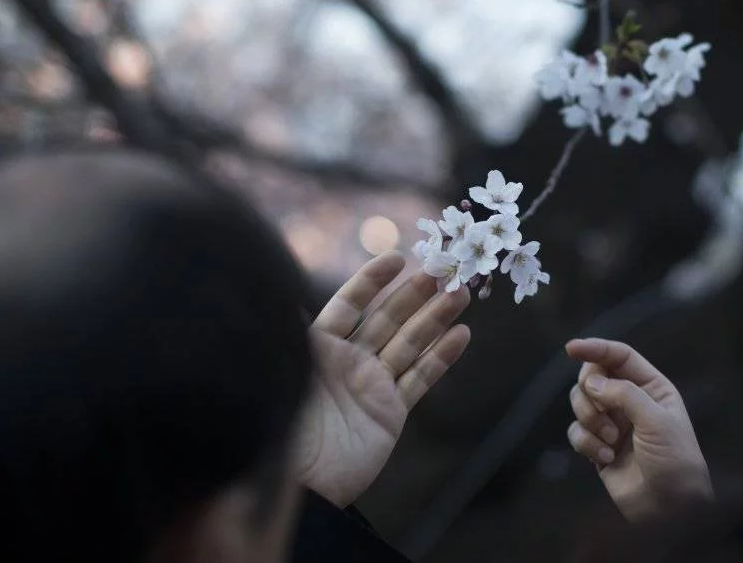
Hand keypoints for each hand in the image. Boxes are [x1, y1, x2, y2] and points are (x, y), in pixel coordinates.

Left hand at [297, 252, 470, 506]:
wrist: (297, 484)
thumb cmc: (280, 422)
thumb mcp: (281, 368)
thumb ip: (288, 329)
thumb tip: (280, 283)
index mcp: (317, 347)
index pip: (348, 304)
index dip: (371, 281)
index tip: (397, 258)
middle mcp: (347, 362)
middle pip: (386, 319)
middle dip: (413, 295)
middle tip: (442, 271)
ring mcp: (371, 386)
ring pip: (409, 344)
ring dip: (436, 319)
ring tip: (461, 293)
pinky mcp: (390, 412)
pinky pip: (420, 379)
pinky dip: (442, 358)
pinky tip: (462, 335)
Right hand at [566, 338, 711, 520]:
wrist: (669, 508)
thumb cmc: (675, 462)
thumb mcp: (656, 421)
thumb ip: (624, 394)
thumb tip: (592, 382)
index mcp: (651, 387)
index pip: (619, 356)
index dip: (595, 348)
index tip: (571, 349)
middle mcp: (630, 401)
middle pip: (592, 376)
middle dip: (590, 393)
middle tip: (602, 410)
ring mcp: (613, 423)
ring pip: (580, 403)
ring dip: (589, 420)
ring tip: (610, 440)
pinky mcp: (598, 446)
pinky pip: (576, 432)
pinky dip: (586, 443)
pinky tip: (606, 458)